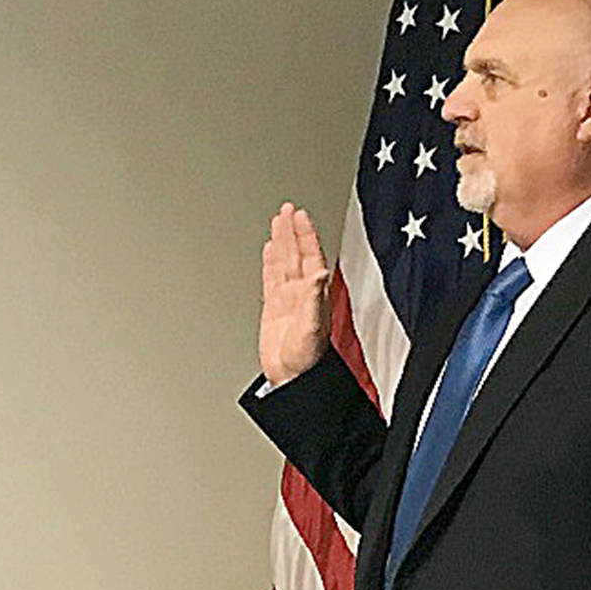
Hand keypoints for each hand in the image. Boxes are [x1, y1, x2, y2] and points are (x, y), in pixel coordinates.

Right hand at [259, 202, 330, 385]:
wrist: (293, 380)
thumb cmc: (306, 360)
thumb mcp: (312, 329)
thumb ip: (314, 299)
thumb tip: (320, 273)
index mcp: (313, 293)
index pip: (309, 255)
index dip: (305, 234)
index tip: (298, 214)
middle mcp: (302, 292)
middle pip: (296, 253)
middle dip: (292, 230)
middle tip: (287, 209)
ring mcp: (289, 299)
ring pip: (284, 262)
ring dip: (282, 242)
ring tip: (278, 222)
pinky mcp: (275, 309)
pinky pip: (272, 278)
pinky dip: (271, 262)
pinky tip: (270, 251)